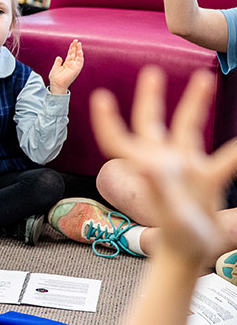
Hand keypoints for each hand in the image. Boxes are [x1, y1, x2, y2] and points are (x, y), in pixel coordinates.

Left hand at [48, 39, 82, 93]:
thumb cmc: (55, 78)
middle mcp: (71, 65)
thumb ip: (57, 62)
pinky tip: (79, 51)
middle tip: (76, 40)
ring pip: (78, 57)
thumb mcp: (55, 68)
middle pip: (75, 54)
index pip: (70, 54)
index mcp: (66, 64)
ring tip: (79, 44)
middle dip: (75, 47)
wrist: (56, 84)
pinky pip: (80, 62)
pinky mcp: (76, 69)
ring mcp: (74, 67)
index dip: (71, 48)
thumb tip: (59, 57)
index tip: (72, 43)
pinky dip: (80, 56)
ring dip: (79, 50)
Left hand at [91, 67, 236, 263]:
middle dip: (151, 97)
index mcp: (145, 167)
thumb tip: (144, 165)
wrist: (190, 254)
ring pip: (188, 126)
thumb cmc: (174, 237)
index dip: (109, 120)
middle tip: (152, 70)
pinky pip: (225, 156)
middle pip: (152, 122)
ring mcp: (184, 166)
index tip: (100, 96)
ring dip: (195, 102)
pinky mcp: (206, 176)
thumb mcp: (167, 212)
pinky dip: (236, 147)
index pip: (119, 139)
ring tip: (204, 78)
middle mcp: (163, 161)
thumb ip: (157, 188)